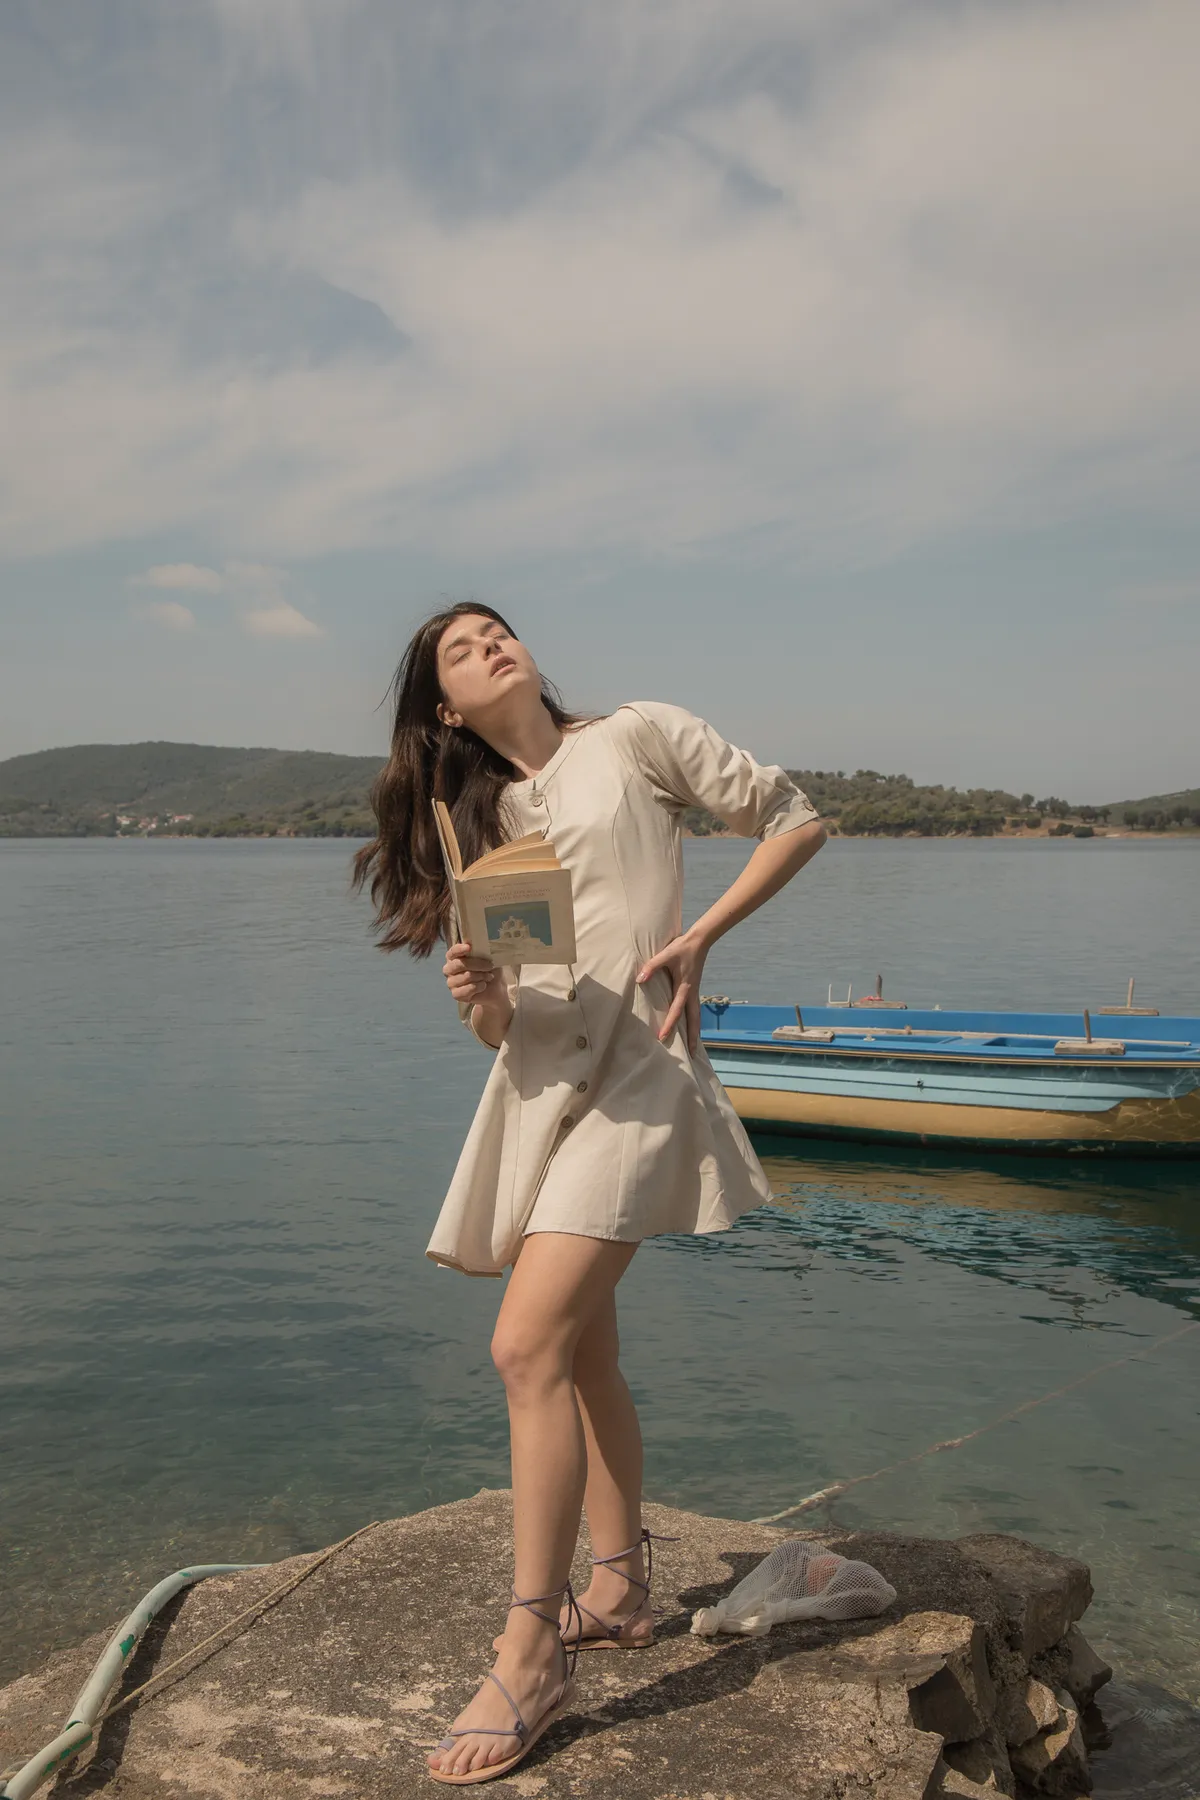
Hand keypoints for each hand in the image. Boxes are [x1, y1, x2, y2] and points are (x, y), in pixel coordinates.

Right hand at [443, 940, 504, 1007]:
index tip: (469, 947)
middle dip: (477, 964)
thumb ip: (482, 950)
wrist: (496, 988)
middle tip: (490, 966)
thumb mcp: (489, 957)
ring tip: (489, 977)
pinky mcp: (456, 994)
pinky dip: (478, 987)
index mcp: (454, 957)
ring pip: (465, 977)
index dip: (459, 949)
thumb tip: (481, 944)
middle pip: (459, 964)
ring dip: (480, 976)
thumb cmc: (489, 970)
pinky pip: (465, 990)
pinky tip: (483, 985)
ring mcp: (451, 983)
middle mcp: (449, 969)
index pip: (452, 952)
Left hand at [636, 929, 707, 1053]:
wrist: (699, 941)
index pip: (676, 1010)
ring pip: (696, 1016)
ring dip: (695, 1031)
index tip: (662, 1037)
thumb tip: (640, 979)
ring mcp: (695, 992)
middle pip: (694, 1020)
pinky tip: (689, 1027)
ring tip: (693, 1046)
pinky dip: (693, 1021)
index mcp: (685, 987)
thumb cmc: (682, 948)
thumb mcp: (666, 954)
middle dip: (693, 1038)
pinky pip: (694, 1010)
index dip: (669, 1024)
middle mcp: (692, 993)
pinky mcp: (693, 989)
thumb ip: (652, 967)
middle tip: (692, 1054)